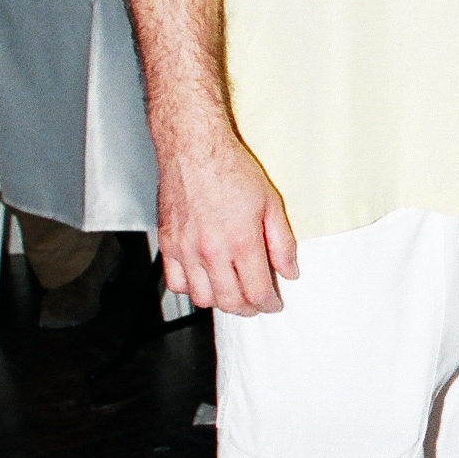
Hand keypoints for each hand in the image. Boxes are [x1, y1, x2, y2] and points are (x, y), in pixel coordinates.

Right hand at [155, 116, 297, 313]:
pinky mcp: (168, 244)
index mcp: (241, 241)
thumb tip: (290, 271)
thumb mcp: (270, 203)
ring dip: (220, 302)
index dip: (269, 304)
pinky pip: (176, 283)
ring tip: (232, 293)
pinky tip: (204, 281)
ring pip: (203, 298)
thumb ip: (282, 243)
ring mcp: (186, 249)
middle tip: (256, 303)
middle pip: (230, 301)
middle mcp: (211, 250)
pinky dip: (191, 289)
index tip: (274, 304)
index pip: (257, 292)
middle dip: (248, 308)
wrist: (193, 149)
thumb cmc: (230, 169)